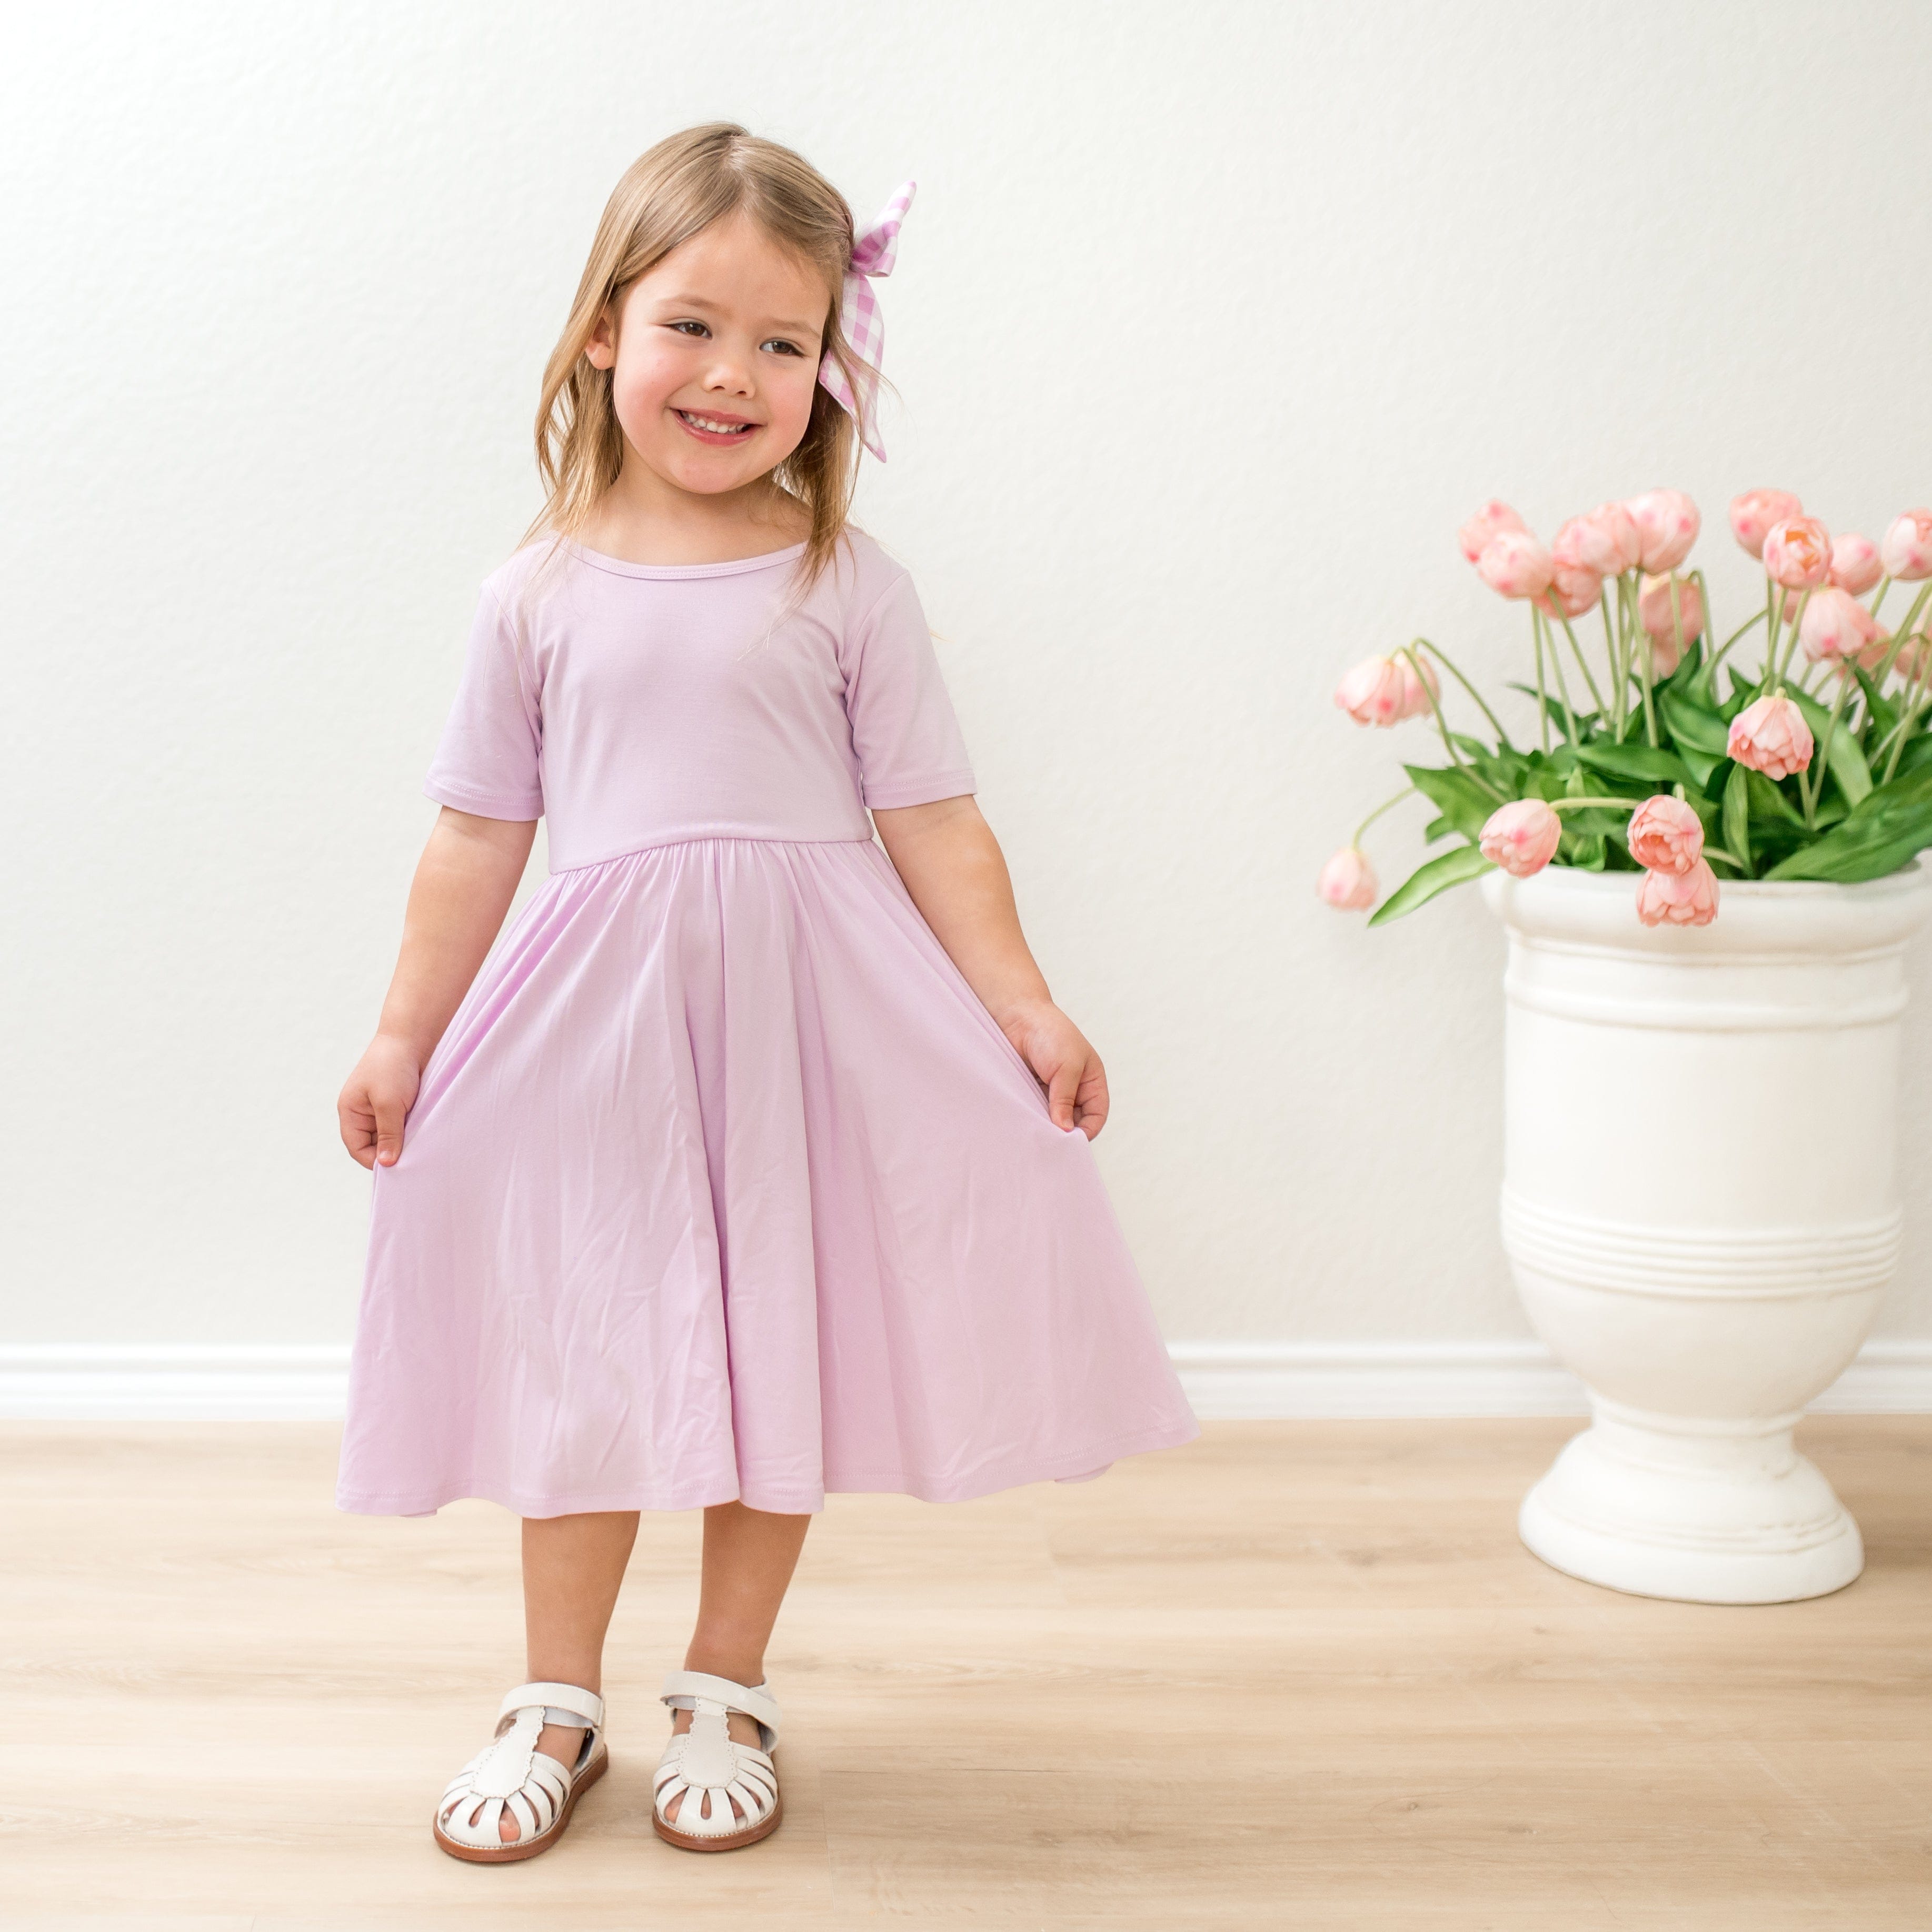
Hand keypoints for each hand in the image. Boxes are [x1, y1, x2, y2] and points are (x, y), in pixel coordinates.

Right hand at [338, 1034, 423, 1169]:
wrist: (411, 1037)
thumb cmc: (393, 1066)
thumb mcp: (389, 1104)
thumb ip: (388, 1135)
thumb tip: (387, 1164)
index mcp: (350, 1112)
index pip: (357, 1149)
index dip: (375, 1161)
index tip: (399, 1168)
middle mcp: (362, 1113)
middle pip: (373, 1146)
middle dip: (391, 1152)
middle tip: (414, 1159)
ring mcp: (380, 1108)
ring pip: (390, 1137)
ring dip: (404, 1141)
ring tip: (420, 1144)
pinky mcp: (398, 1104)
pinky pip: (402, 1126)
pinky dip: (411, 1130)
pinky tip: (424, 1132)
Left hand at [998, 1000, 1109, 1138]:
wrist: (1018, 1016)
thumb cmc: (1050, 1034)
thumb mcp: (1066, 1068)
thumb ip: (1066, 1100)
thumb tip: (1064, 1131)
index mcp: (1092, 1081)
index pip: (1097, 1115)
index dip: (1087, 1130)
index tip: (1070, 1141)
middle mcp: (1074, 1088)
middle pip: (1075, 1120)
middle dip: (1065, 1131)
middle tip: (1049, 1141)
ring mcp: (1052, 1090)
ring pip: (1053, 1118)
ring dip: (1045, 1125)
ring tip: (1035, 1131)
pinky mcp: (1032, 1089)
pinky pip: (1035, 1110)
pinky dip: (1031, 1116)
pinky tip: (1024, 1120)